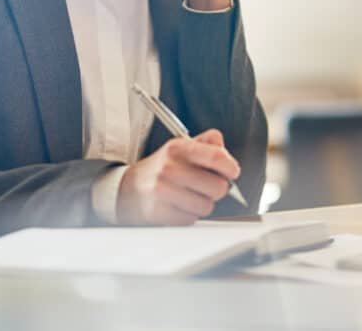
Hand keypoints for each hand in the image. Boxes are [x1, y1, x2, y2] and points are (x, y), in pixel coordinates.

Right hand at [113, 129, 240, 225]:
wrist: (129, 189)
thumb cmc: (163, 168)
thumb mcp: (182, 147)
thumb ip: (207, 143)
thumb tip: (222, 147)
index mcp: (178, 148)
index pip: (216, 156)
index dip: (230, 167)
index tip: (232, 172)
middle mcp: (169, 167)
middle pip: (217, 186)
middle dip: (217, 189)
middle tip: (206, 186)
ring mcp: (162, 190)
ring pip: (206, 206)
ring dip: (203, 204)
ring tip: (191, 197)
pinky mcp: (158, 211)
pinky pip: (191, 219)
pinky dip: (189, 215)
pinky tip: (179, 206)